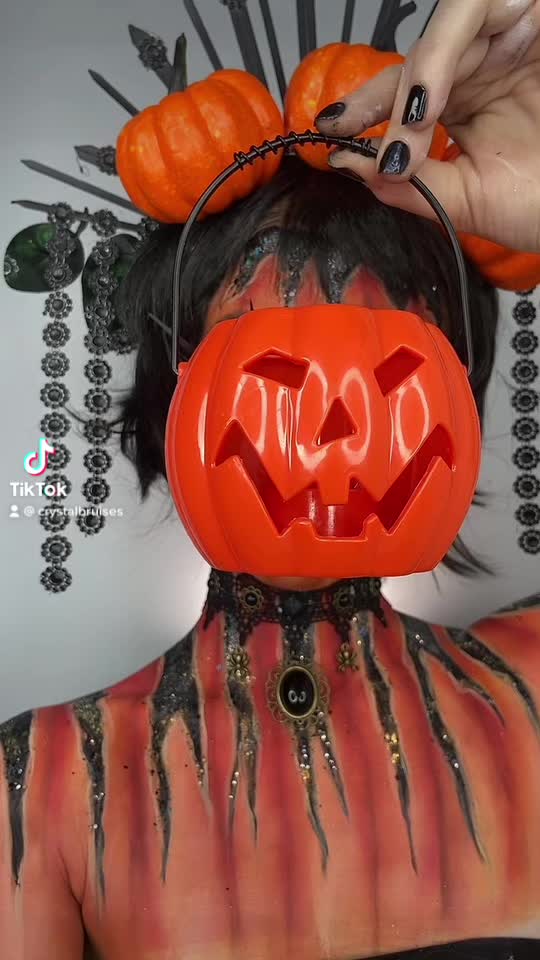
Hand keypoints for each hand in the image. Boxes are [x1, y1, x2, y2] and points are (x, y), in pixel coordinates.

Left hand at [315, 0, 539, 252]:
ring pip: (442, 34)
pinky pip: (473, 11)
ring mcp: (512, 35)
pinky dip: (442, 55)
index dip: (362, 111)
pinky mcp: (528, 13)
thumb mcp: (471, 202)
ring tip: (409, 126)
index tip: (325, 136)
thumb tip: (353, 171)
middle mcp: (486, 67)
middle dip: (378, 101)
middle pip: (415, 61)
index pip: (404, 98)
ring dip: (414, 81)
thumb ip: (414, 188)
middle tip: (349, 135)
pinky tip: (430, 101)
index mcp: (469, 106)